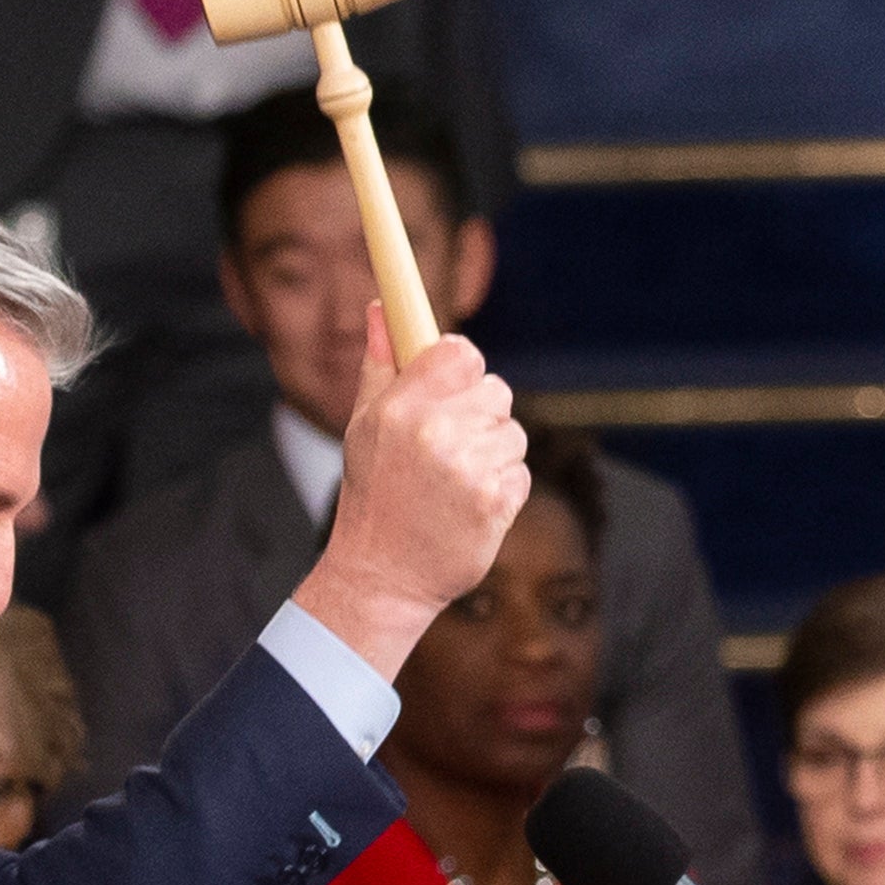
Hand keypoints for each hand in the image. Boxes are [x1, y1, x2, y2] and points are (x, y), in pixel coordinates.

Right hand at [287, 329, 526, 678]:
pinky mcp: (496, 503)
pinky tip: (470, 505)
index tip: (455, 381)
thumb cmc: (373, 496)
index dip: (464, 365)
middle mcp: (436, 433)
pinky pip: (520, 472)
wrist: (382, 577)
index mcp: (401, 408)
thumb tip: (382, 307)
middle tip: (450, 445)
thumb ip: (380, 364)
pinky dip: (503, 487)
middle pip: (495, 390)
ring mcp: (469, 469)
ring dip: (493, 453)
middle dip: (479, 413)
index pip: (460, 351)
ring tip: (456, 481)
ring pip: (512, 432)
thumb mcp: (364, 426)